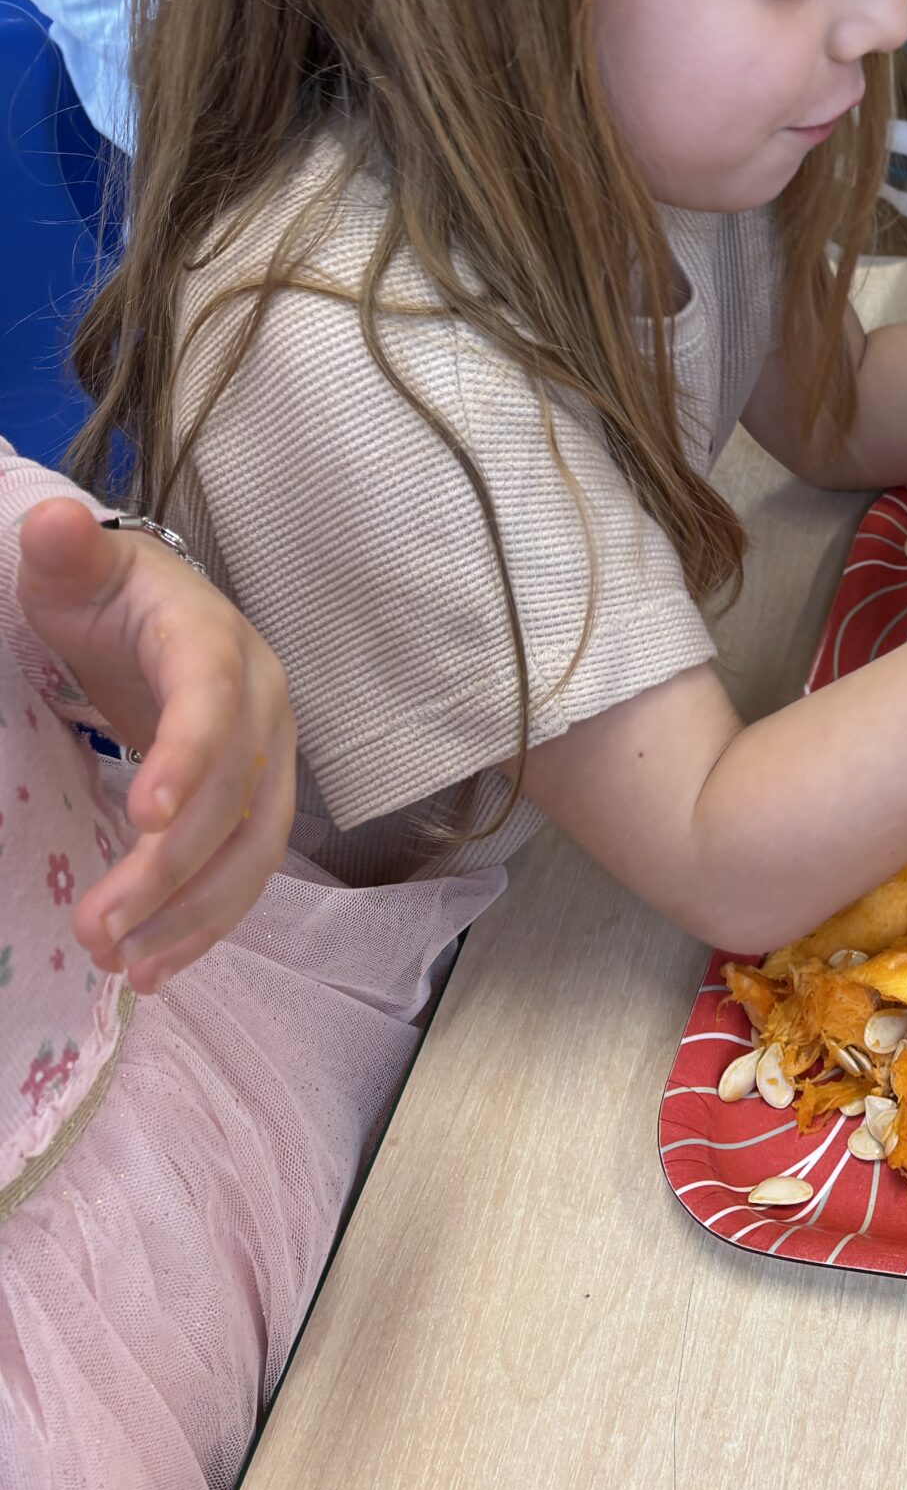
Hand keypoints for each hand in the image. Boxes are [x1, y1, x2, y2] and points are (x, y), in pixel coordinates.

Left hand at [17, 498, 296, 993]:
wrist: (156, 613)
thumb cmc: (108, 593)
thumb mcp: (75, 567)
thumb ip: (64, 549)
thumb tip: (51, 522)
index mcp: (215, 641)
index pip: (213, 700)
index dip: (188, 757)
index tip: (141, 816)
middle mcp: (263, 701)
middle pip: (238, 794)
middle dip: (172, 868)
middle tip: (98, 928)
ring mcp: (271, 755)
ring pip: (256, 845)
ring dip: (198, 913)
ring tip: (128, 966)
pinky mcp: (260, 797)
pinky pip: (251, 867)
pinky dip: (211, 922)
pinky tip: (157, 966)